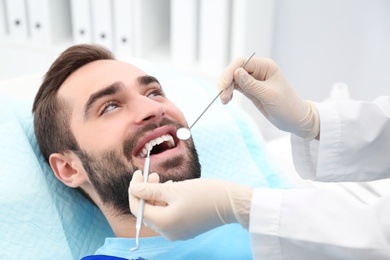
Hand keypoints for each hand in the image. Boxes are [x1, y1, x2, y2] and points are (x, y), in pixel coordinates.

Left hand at [129, 172, 252, 240]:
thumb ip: (151, 190)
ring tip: (163, 180)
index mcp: (163, 223)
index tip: (138, 174)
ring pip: (158, 213)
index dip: (135, 190)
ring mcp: (178, 232)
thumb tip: (134, 188)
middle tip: (151, 174)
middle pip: (147, 211)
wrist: (231, 204)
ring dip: (157, 196)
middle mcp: (168, 232)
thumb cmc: (204, 194)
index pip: (138, 208)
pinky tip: (173, 190)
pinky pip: (169, 216)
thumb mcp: (174, 189)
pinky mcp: (186, 229)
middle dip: (146, 192)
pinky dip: (167, 203)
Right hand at [218, 57, 318, 139]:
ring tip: (224, 101)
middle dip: (227, 82)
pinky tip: (227, 99)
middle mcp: (259, 71)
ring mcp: (254, 80)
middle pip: (235, 70)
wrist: (294, 120)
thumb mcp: (268, 95)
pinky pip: (236, 87)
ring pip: (234, 80)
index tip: (222, 85)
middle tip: (222, 97)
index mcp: (266, 66)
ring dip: (227, 89)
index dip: (230, 72)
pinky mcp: (251, 90)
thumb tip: (235, 72)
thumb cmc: (286, 106)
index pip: (242, 63)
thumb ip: (251, 84)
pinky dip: (230, 92)